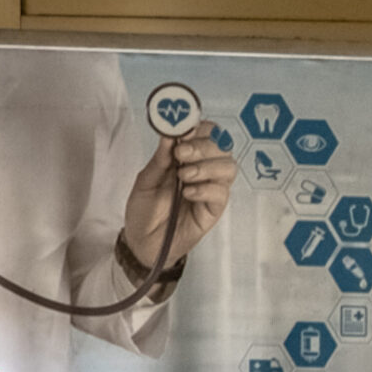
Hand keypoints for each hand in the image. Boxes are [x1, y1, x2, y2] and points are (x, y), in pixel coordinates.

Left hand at [122, 122, 235, 268]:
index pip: (206, 133)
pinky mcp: (214, 209)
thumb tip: (169, 133)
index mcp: (186, 157)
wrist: (143, 243)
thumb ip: (160, 158)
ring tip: (184, 177)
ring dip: (207, 167)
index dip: (199, 128)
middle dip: (203, 146)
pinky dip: (205, 189)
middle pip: (222, 146)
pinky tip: (188, 194)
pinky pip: (222, 193)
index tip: (183, 132)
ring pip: (228, 167)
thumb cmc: (144, 211)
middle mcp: (203, 170)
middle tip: (182, 155)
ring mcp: (211, 189)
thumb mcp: (145, 180)